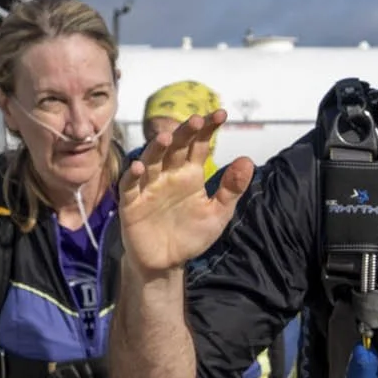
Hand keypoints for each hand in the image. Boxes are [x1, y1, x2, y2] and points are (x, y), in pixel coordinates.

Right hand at [117, 111, 249, 273]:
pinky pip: (130, 187)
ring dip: (157, 148)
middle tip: (196, 120)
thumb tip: (247, 160)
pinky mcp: (132, 204)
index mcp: (189, 174)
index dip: (207, 129)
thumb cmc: (191, 234)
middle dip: (185, 133)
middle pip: (175, 147)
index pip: (198, 145)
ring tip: (167, 137)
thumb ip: (231, 188)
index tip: (221, 114)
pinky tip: (139, 168)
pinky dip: (133, 176)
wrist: (167, 263)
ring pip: (151, 161)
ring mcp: (149, 187)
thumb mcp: (217, 213)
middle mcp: (168, 175)